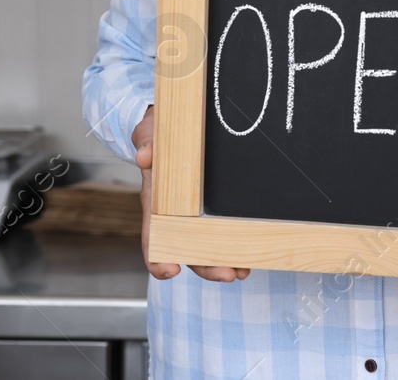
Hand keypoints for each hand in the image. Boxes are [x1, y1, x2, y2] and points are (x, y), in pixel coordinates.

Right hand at [133, 106, 249, 282]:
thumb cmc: (159, 131)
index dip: (158, 257)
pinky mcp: (212, 205)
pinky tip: (251, 252)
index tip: (169, 270)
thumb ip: (147, 143)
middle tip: (228, 275)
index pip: (152, 236)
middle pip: (187, 249)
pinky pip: (223, 229)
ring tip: (243, 272)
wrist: (176, 121)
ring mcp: (194, 211)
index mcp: (155, 202)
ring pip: (206, 245)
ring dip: (224, 261)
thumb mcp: (149, 132)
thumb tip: (146, 156)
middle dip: (206, 266)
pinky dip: (236, 243)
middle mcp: (174, 213)